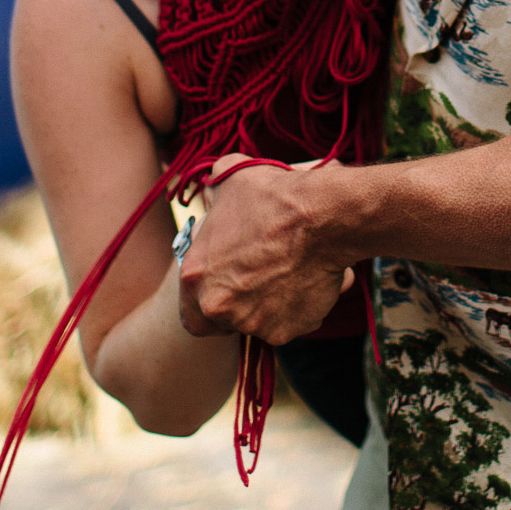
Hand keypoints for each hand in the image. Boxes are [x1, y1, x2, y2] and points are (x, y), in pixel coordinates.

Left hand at [178, 162, 354, 343]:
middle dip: (239, 308)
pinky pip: (290, 326)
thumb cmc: (272, 196)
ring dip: (271, 307)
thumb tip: (214, 190)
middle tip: (259, 286)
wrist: (320, 217)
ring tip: (290, 274)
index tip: (226, 289)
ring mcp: (251, 323)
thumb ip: (214, 192)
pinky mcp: (284, 331)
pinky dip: (298, 310)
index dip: (208, 301)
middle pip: (222, 322)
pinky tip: (307, 281)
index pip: (190, 311)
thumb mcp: (229, 178)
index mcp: (194, 275)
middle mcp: (217, 306)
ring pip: (258, 324)